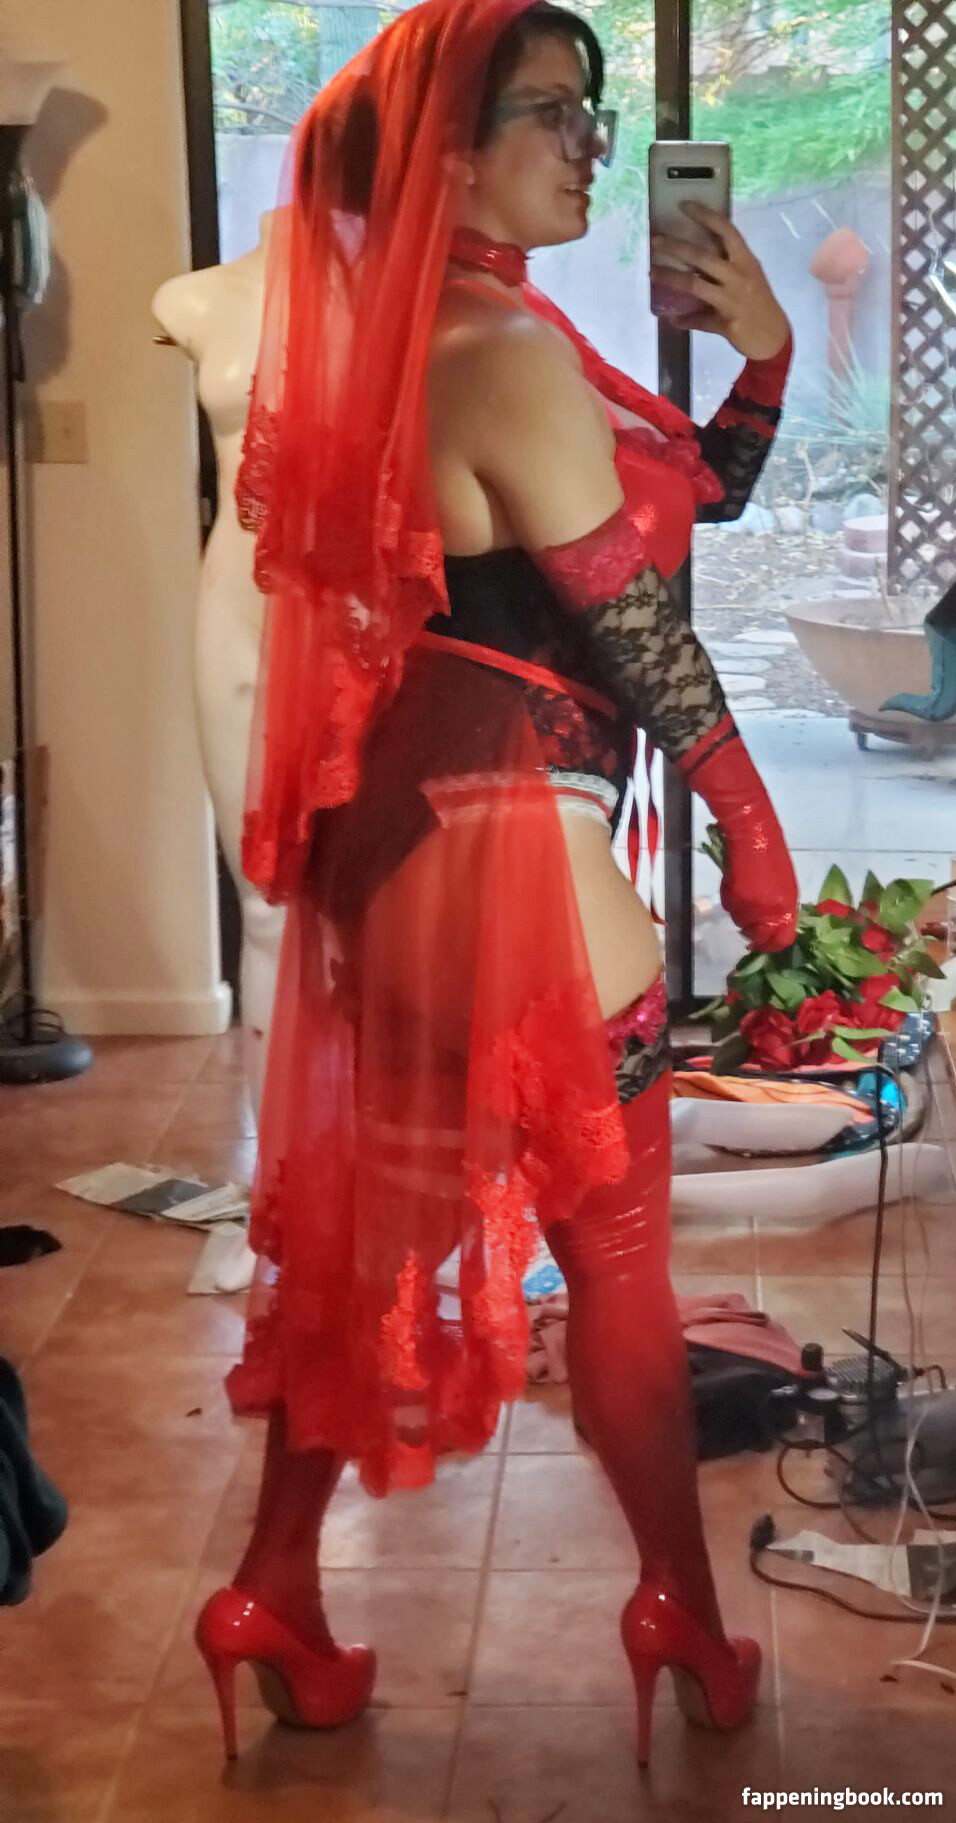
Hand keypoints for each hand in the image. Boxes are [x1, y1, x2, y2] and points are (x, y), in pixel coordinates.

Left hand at [650, 203, 790, 360]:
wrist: (774, 337)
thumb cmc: (760, 302)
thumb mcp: (749, 277)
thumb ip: (727, 265)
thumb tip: (696, 257)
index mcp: (746, 261)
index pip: (726, 231)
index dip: (705, 216)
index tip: (684, 205)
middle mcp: (739, 276)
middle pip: (703, 257)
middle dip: (677, 247)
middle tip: (655, 240)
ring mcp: (732, 300)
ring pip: (695, 285)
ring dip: (671, 278)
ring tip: (652, 273)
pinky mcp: (726, 323)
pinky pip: (699, 320)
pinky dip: (683, 320)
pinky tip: (670, 318)